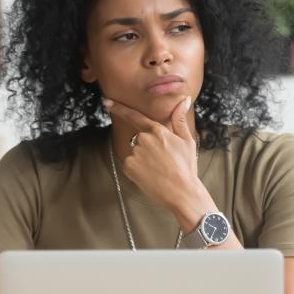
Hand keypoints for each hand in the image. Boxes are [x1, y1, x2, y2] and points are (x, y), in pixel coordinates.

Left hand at [102, 95, 207, 213]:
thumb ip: (180, 119)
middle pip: (140, 138)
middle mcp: (143, 139)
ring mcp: (135, 153)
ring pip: (135, 152)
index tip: (106, 102)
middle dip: (148, 146)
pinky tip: (151, 175)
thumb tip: (184, 100)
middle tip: (163, 160)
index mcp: (158, 131)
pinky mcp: (129, 166)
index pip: (135, 116)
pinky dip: (138, 169)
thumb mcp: (187, 141)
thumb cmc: (186, 167)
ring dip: (143, 158)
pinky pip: (130, 164)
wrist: (181, 192)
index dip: (119, 108)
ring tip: (159, 169)